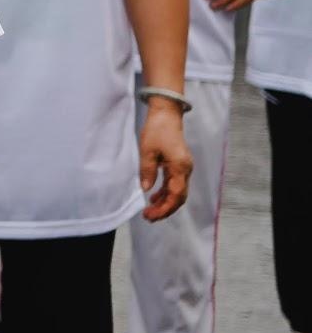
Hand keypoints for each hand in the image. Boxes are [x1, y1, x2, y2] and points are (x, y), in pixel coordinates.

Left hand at [139, 99, 192, 220]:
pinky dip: (165, 193)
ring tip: (150, 211)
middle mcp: (186, 170)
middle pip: (179, 197)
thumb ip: (147, 171)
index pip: (176, 195)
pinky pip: (174, 184)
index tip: (150, 215)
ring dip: (165, 202)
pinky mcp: (179, 165)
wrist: (166, 115)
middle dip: (165, 209)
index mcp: (180, 168)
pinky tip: (154, 197)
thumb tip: (146, 190)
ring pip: (177, 192)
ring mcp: (184, 168)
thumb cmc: (157, 130)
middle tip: (148, 217)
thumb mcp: (147, 151)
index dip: (164, 208)